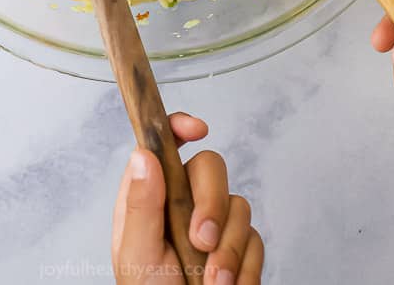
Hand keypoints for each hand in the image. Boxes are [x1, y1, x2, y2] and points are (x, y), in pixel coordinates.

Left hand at [112, 112, 263, 283]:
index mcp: (150, 197)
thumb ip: (141, 205)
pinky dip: (245, 268)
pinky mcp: (241, 248)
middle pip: (211, 167)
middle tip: (202, 242)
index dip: (179, 125)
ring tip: (211, 284)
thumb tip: (143, 154)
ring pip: (239, 204)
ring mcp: (214, 224)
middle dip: (212, 204)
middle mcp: (182, 203)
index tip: (198, 129)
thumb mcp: (136, 254)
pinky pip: (257, 239)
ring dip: (229, 249)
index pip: (163, 144)